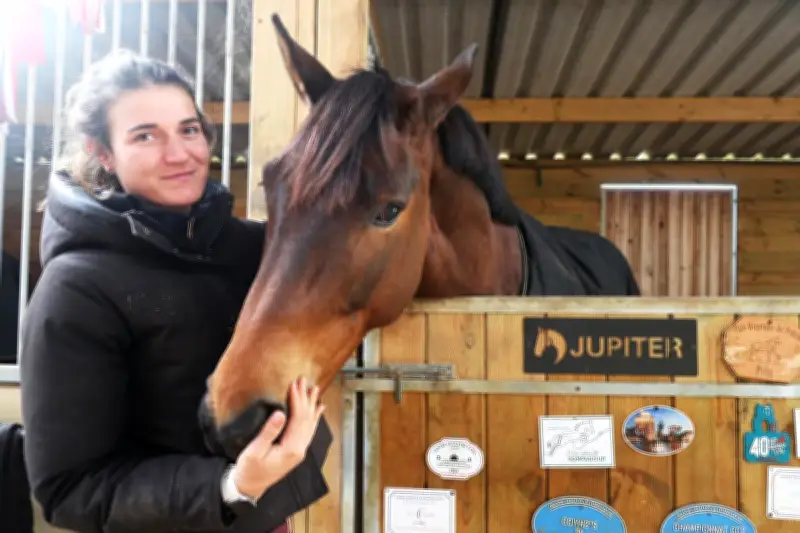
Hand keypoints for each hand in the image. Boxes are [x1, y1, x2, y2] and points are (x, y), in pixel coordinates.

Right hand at [231, 377, 325, 499]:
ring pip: (310, 424)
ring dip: (311, 405)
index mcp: (291, 449)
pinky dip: (314, 418)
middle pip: (307, 419)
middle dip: (305, 398)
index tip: (294, 384)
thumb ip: (269, 432)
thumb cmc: (249, 469)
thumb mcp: (255, 451)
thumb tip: (280, 413)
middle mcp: (300, 449)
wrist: (249, 487)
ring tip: (314, 389)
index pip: (298, 418)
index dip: (297, 400)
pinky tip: (318, 409)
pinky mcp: (296, 451)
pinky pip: (308, 431)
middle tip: (304, 380)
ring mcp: (299, 450)